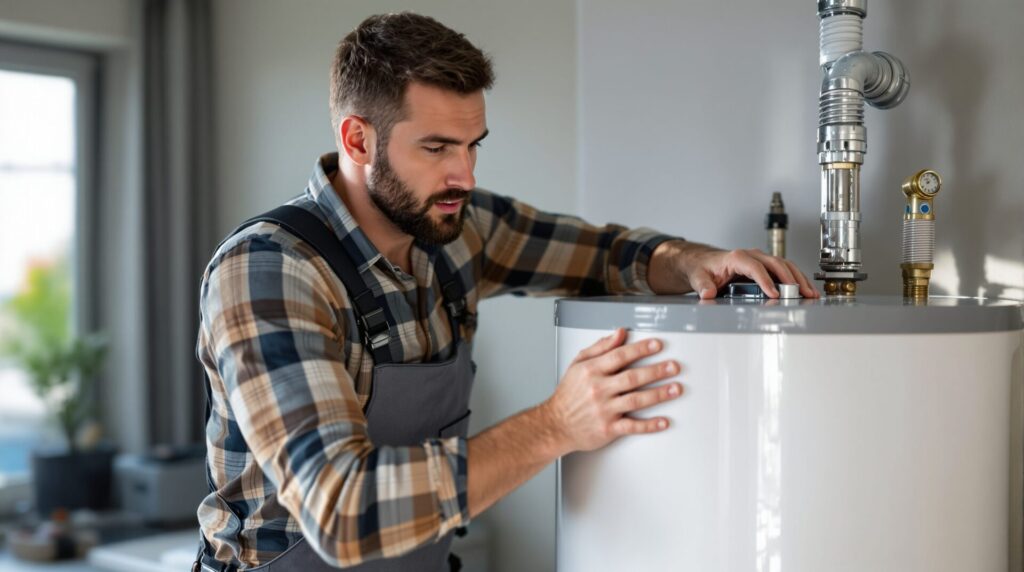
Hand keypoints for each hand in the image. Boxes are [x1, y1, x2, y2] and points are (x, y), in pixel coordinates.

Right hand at [541, 328, 682, 455]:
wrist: (556, 425)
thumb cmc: (568, 395)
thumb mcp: (578, 364)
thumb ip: (600, 347)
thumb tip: (619, 333)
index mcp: (591, 371)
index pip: (620, 356)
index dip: (640, 349)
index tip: (657, 345)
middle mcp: (598, 389)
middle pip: (632, 377)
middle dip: (656, 371)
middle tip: (674, 366)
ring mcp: (604, 410)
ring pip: (636, 400)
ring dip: (659, 394)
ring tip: (676, 389)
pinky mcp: (608, 429)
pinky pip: (632, 426)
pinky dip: (649, 425)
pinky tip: (663, 421)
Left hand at [649, 240, 818, 298]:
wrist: (704, 262)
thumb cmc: (703, 268)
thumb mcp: (699, 276)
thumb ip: (703, 285)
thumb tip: (707, 293)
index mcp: (736, 257)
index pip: (755, 267)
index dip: (766, 280)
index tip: (774, 294)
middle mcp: (751, 255)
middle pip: (776, 263)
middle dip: (790, 278)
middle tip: (802, 293)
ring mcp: (760, 259)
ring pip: (784, 265)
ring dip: (798, 278)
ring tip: (810, 293)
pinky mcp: (765, 265)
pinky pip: (784, 269)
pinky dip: (796, 278)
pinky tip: (805, 289)